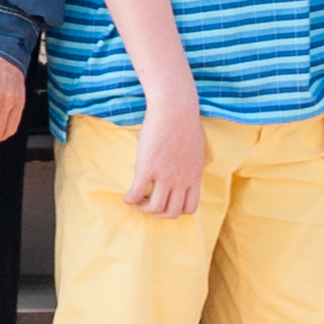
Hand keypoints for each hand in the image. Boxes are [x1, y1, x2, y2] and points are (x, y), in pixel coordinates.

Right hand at [127, 104, 205, 218]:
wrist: (175, 109)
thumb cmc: (185, 123)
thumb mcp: (197, 149)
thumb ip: (192, 164)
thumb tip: (188, 167)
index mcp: (194, 176)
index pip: (190, 208)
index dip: (177, 211)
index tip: (167, 204)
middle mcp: (181, 180)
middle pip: (171, 213)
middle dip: (159, 214)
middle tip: (150, 205)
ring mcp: (164, 176)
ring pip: (154, 208)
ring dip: (144, 208)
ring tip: (138, 201)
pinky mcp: (147, 168)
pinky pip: (136, 193)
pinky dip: (130, 200)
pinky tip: (126, 197)